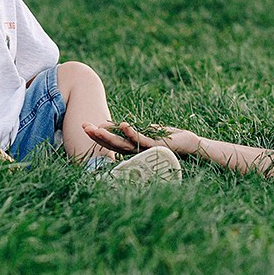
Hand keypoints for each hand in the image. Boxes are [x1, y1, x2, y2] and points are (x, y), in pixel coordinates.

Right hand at [84, 121, 199, 157]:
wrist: (189, 144)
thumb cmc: (168, 137)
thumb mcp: (147, 130)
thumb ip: (133, 129)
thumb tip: (118, 124)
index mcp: (133, 146)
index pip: (111, 141)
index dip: (98, 135)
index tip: (85, 125)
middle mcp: (136, 150)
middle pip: (112, 144)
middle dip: (97, 135)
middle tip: (83, 126)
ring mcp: (145, 149)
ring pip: (123, 144)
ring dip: (109, 136)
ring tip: (96, 128)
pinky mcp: (156, 146)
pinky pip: (141, 139)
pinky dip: (131, 132)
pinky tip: (122, 124)